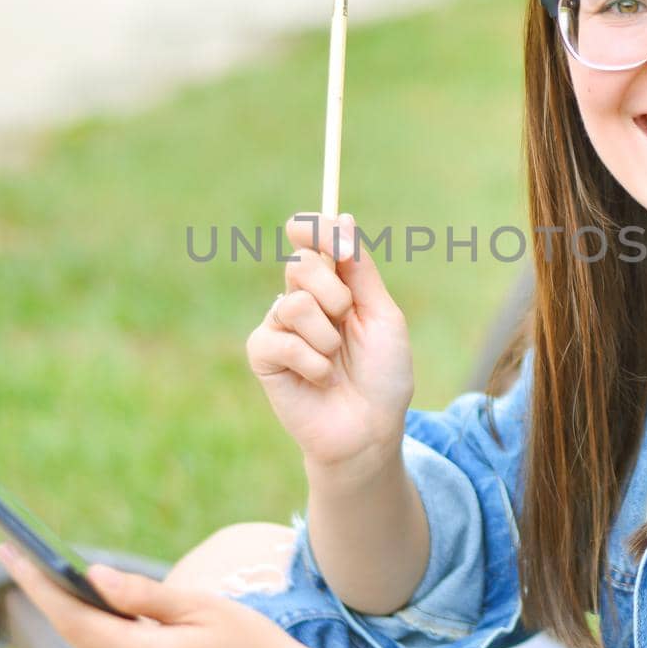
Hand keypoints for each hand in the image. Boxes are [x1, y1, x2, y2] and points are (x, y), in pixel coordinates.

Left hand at [0, 544, 300, 647]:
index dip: (38, 585)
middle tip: (27, 553)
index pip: (76, 620)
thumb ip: (142, 595)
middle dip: (53, 594)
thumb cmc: (248, 642)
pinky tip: (102, 612)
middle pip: (77, 635)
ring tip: (61, 575)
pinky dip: (99, 636)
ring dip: (78, 615)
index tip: (11, 552)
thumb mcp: (201, 605)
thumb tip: (92, 576)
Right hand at [246, 213, 412, 487]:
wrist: (370, 430)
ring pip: (294, 302)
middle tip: (346, 320)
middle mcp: (303, 300)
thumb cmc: (383, 377)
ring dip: (326, 335)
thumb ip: (361, 271)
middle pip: (301, 262)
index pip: (313, 241)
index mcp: (333, 286)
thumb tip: (343, 217)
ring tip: (335, 361)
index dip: (314, 228)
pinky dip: (311, 361)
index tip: (319, 230)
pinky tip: (320, 379)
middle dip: (333, 291)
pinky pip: (280, 339)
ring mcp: (280, 327)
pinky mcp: (263, 356)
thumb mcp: (382, 316)